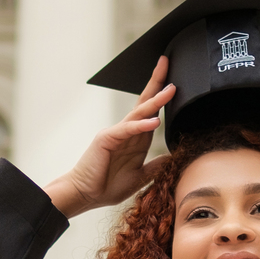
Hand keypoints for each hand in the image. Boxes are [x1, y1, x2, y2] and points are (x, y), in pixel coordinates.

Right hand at [44, 59, 173, 218]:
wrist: (84, 195)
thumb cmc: (107, 186)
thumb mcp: (139, 177)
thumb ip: (155, 166)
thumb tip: (172, 157)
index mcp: (135, 139)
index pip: (152, 113)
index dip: (162, 97)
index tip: (174, 82)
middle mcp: (126, 132)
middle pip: (145, 103)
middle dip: (157, 83)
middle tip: (167, 63)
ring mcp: (116, 133)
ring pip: (138, 112)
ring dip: (155, 100)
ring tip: (170, 89)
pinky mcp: (106, 139)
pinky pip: (127, 130)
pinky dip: (141, 125)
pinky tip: (154, 121)